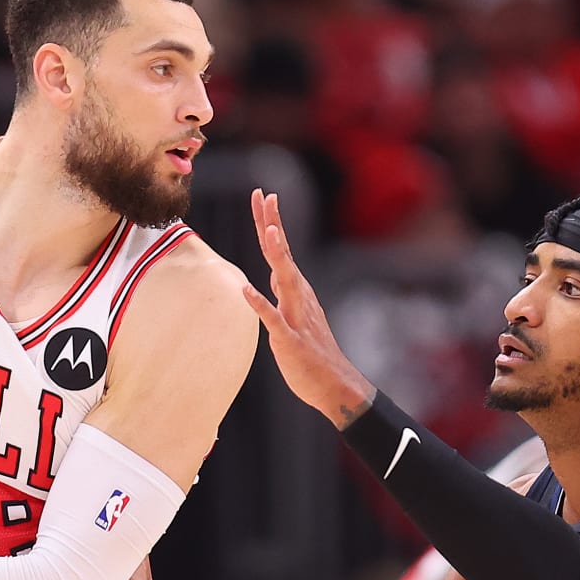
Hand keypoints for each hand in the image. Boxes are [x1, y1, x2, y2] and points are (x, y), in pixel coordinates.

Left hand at [242, 189, 375, 426]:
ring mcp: (296, 316)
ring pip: (285, 280)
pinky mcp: (290, 340)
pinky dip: (260, 304)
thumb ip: (282, 293)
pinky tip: (245, 291)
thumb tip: (272, 274)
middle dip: (272, 224)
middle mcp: (298, 297)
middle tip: (265, 195)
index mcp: (296, 290)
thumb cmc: (311, 353)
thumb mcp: (293, 315)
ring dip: (276, 255)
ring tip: (267, 230)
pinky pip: (273, 319)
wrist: (334, 384)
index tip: (263, 195)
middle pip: (282, 254)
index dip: (270, 222)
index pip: (280, 250)